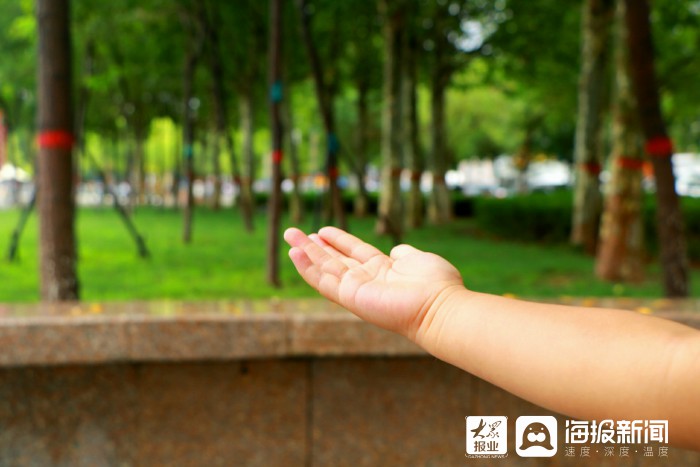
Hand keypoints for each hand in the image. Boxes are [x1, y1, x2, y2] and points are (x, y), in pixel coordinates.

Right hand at [284, 226, 465, 340]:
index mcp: (382, 270)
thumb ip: (404, 254)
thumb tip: (397, 250)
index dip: (338, 241)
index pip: (354, 253)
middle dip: (314, 246)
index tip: (322, 231)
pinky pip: (324, 282)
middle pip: (334, 260)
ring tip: (289, 237)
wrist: (438, 307)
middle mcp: (367, 281)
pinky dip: (308, 268)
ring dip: (306, 253)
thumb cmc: (436, 285)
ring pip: (325, 269)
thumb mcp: (418, 259)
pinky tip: (295, 255)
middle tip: (293, 233)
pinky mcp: (351, 297)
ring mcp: (357, 290)